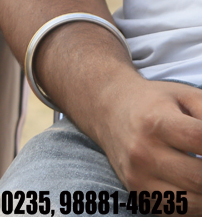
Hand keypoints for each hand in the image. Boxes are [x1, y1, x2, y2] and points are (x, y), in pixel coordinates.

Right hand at [90, 78, 201, 212]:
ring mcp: (139, 176)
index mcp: (155, 122)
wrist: (108, 110)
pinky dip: (198, 206)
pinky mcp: (139, 193)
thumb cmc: (154, 103)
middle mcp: (143, 152)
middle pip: (201, 177)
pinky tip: (200, 188)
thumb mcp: (186, 96)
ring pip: (193, 202)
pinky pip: (178, 212)